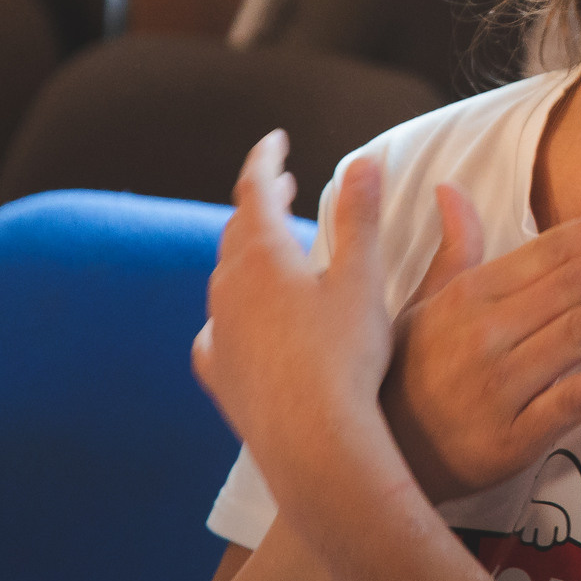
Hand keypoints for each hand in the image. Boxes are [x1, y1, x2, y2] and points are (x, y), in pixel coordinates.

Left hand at [193, 133, 395, 483]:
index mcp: (264, 256)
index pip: (255, 189)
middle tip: (282, 186)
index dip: (266, 159)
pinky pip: (217, 332)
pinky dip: (231, 314)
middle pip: (238, 231)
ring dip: (247, 255)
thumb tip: (364, 159)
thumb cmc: (346, 356)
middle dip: (260, 203)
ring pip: (225, 279)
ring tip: (270, 251)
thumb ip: (360, 217)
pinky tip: (236, 326)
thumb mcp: (363, 279)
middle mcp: (229, 288)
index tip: (276, 140)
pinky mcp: (220, 373)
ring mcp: (219, 332)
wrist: (312, 441)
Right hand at [380, 183, 580, 502]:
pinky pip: (570, 402)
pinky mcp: (512, 439)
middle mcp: (485, 335)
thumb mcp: (419, 305)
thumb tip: (450, 187)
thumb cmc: (404, 376)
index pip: (545, 253)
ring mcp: (500, 387)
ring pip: (577, 335)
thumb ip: (453, 248)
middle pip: (570, 286)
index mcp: (467, 297)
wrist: (375, 460)